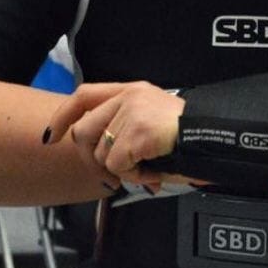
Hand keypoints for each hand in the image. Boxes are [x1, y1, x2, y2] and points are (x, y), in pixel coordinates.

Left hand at [46, 82, 183, 191]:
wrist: (215, 134)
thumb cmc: (188, 134)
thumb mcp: (152, 118)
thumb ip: (124, 125)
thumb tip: (97, 156)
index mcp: (131, 90)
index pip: (84, 95)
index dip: (63, 116)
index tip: (52, 136)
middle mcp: (129, 96)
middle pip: (83, 131)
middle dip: (92, 161)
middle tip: (114, 176)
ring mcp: (133, 112)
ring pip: (99, 154)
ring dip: (119, 171)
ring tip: (145, 170)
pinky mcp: (138, 132)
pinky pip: (117, 166)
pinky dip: (133, 177)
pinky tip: (154, 173)